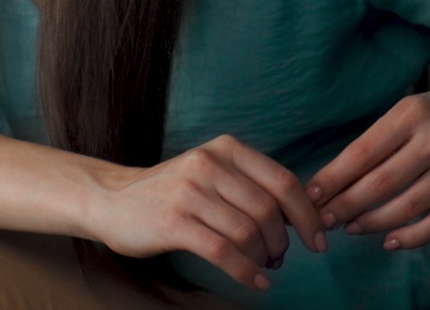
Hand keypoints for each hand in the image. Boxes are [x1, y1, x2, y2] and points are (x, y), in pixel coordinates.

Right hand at [85, 134, 327, 291]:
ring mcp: (189, 192)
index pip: (283, 181)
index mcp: (225, 149)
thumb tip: (301, 217)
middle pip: (268, 211)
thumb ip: (251, 186)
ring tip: (261, 267)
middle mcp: (208, 164)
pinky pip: (223, 251)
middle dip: (283, 242)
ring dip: (263, 258)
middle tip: (279, 259)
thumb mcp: (211, 173)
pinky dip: (246, 271)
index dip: (307, 215)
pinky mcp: (173, 222)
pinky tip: (255, 281)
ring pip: (248, 233)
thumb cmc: (171, 192)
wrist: (112, 199)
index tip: (318, 240)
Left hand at [306, 80, 429, 250]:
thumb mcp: (407, 112)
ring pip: (409, 206)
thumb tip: (333, 180)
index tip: (312, 195)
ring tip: (351, 227)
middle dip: (347, 205)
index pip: (363, 152)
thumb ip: (376, 143)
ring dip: (374, 222)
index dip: (334, 178)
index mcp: (411, 114)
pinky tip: (389, 241)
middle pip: (382, 182)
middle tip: (325, 219)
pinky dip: (412, 237)